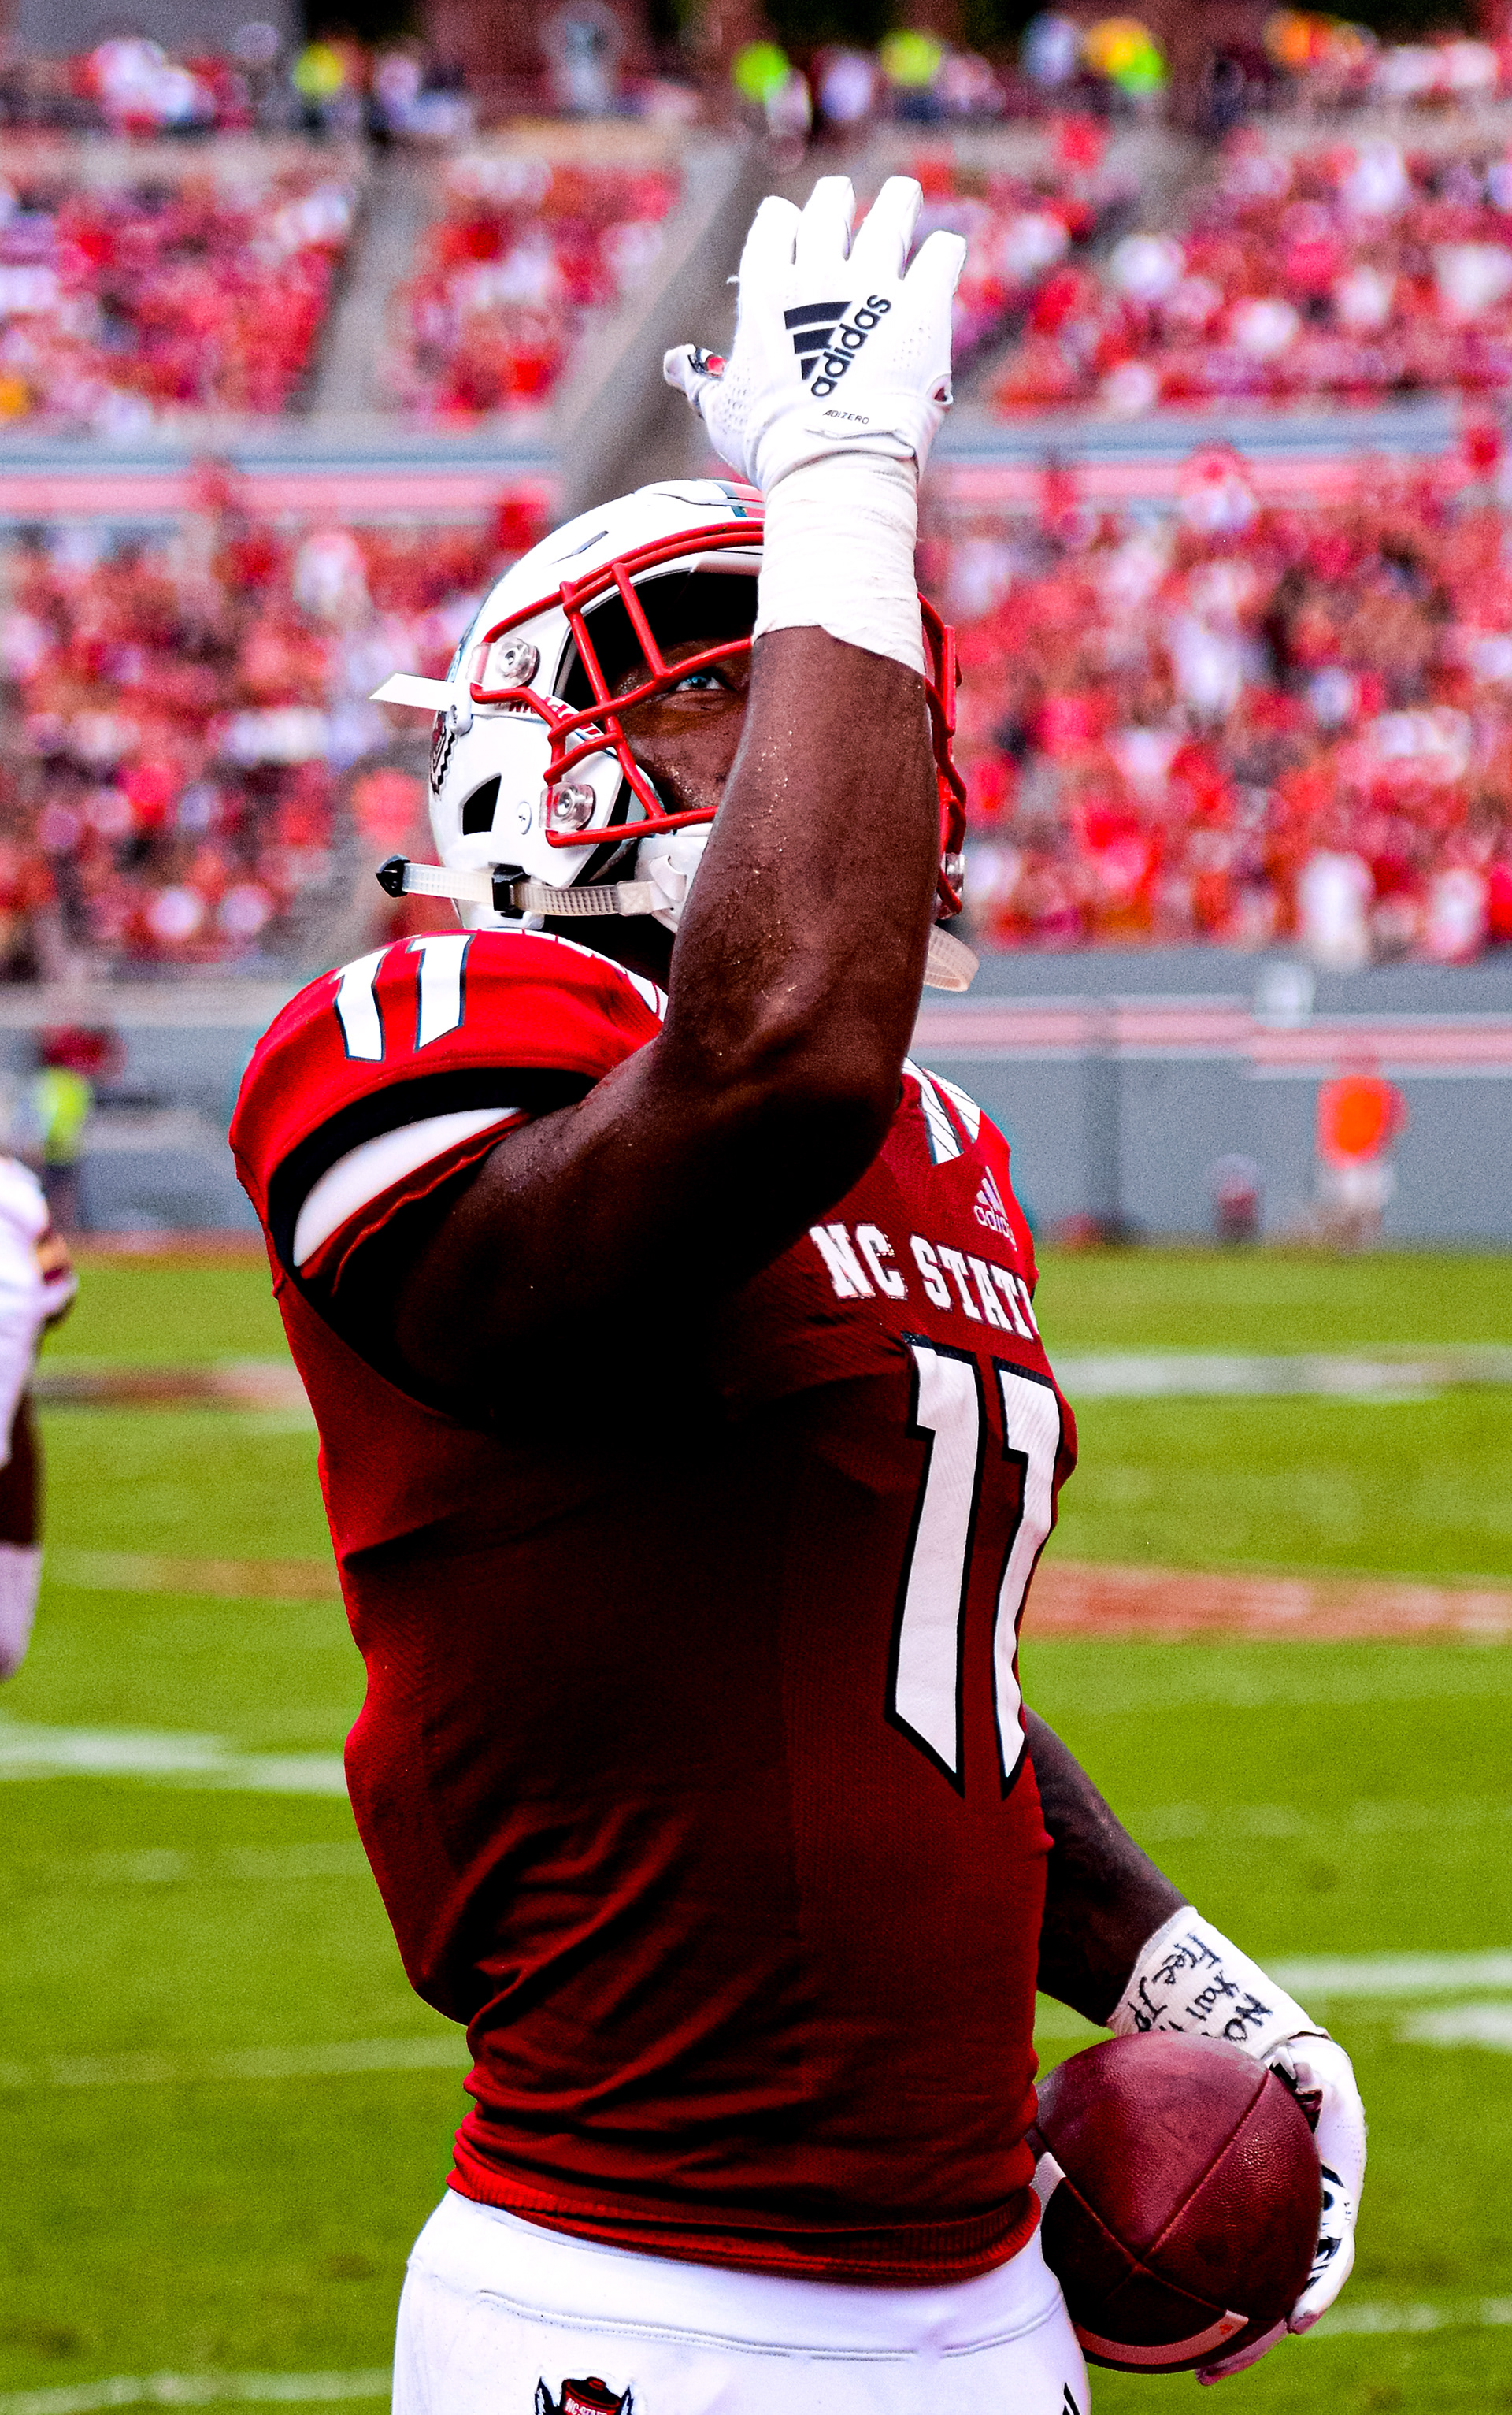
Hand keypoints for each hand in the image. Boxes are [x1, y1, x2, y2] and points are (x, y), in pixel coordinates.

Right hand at [663, 174, 964, 493]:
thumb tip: (674, 364)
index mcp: (766, 290)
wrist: (835, 467)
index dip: (784, 221)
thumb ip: (701, 381)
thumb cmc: (773, 447)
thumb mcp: (724, 414)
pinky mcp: (923, 308)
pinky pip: (941, 258)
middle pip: (829, 211)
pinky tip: (945, 248)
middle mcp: (820, 274)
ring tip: (905, 193)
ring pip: (890, 220)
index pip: (776, 224)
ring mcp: (874, 287)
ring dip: (898, 202)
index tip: (791, 224)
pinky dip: (944, 250)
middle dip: (835, 199)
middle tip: (842, 193)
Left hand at [1197, 2033, 1365, 2382]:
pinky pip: (1216, 2263)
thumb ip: (1315, 2074)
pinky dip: (1193, 2288)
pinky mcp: (1237, 2226)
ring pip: (1249, 2293)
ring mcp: (1270, 2230)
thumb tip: (1309, 2071)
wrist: (1276, 2064)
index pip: (1330, 2255)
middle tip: (1219, 2367)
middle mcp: (1304, 2226)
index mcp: (1333, 2200)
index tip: (1295, 2321)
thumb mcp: (1315, 2067)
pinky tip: (1152, 2304)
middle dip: (1256, 2339)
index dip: (1317, 2291)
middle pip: (1283, 2296)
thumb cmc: (1299, 2068)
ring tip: (1188, 2366)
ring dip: (1224, 2334)